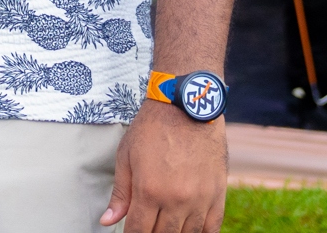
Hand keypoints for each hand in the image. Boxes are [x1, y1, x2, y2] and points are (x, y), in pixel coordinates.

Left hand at [101, 101, 226, 232]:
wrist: (188, 107)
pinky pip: (212, 228)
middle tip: (147, 227)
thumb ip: (120, 193)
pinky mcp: (218, 194)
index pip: (138, 231)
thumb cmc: (153, 128)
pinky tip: (190, 230)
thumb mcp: (127, 156)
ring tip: (166, 227)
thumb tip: (108, 221)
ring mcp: (200, 199)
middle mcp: (176, 200)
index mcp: (149, 190)